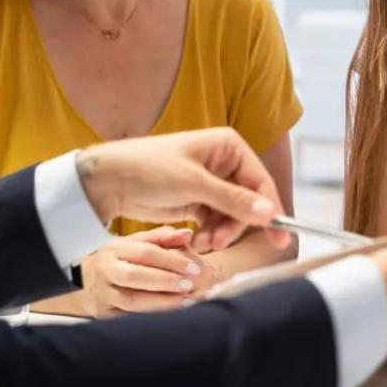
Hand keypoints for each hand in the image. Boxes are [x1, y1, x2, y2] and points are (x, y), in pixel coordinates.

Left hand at [76, 128, 288, 252]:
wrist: (109, 181)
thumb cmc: (148, 169)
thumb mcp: (193, 184)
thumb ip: (233, 200)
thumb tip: (270, 213)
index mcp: (228, 146)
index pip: (260, 181)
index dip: (271, 209)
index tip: (278, 236)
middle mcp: (224, 162)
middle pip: (250, 201)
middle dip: (238, 224)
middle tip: (220, 241)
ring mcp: (211, 183)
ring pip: (234, 215)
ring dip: (223, 231)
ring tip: (205, 241)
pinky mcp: (198, 201)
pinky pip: (217, 221)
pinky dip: (211, 233)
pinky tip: (198, 240)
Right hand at [80, 227, 209, 317]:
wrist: (88, 280)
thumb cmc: (121, 259)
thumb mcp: (136, 243)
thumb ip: (162, 238)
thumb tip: (187, 234)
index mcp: (115, 249)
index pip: (145, 252)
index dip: (172, 260)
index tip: (194, 268)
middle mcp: (106, 270)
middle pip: (135, 276)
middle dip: (165, 281)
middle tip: (190, 285)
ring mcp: (103, 293)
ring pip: (131, 301)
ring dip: (161, 302)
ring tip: (185, 302)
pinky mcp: (104, 314)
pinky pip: (128, 318)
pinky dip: (151, 318)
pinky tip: (170, 317)